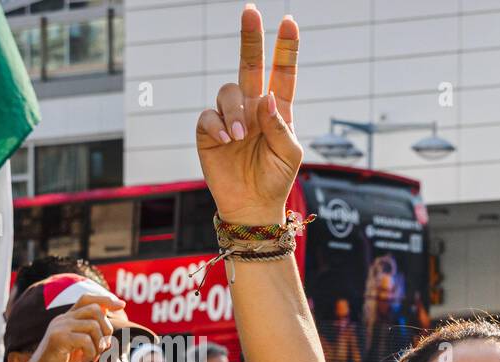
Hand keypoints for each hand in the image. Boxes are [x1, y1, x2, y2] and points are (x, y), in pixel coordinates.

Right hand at [14, 293, 123, 361]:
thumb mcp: (81, 346)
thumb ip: (92, 332)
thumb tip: (109, 318)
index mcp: (68, 318)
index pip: (87, 299)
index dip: (105, 299)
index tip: (122, 305)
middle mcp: (62, 319)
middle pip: (95, 309)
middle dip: (107, 328)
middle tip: (104, 347)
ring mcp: (59, 327)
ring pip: (93, 325)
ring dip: (100, 344)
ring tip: (93, 357)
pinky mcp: (58, 339)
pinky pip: (86, 340)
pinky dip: (91, 352)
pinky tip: (84, 361)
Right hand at [196, 7, 302, 226]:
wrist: (252, 205)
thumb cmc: (276, 179)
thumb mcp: (289, 154)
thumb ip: (280, 125)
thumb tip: (267, 96)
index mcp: (277, 110)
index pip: (283, 74)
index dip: (286, 49)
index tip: (290, 23)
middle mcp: (253, 107)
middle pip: (250, 64)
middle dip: (251, 38)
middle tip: (251, 11)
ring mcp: (230, 116)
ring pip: (228, 91)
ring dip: (236, 112)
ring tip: (242, 137)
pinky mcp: (209, 130)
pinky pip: (210, 116)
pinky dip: (219, 125)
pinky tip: (228, 141)